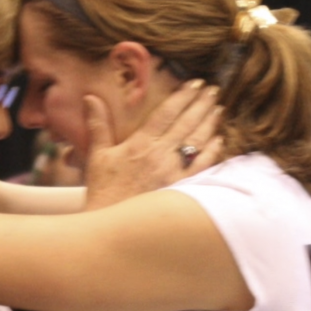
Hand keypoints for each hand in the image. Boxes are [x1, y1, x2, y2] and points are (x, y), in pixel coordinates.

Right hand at [84, 80, 222, 209]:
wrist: (114, 226)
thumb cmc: (103, 191)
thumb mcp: (97, 155)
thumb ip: (97, 125)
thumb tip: (90, 97)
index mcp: (140, 144)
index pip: (167, 113)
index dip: (183, 96)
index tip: (196, 83)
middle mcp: (160, 155)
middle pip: (186, 123)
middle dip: (201, 104)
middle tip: (213, 90)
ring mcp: (174, 172)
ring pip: (198, 141)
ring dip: (210, 122)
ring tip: (218, 108)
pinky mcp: (182, 188)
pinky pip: (203, 166)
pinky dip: (213, 151)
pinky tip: (220, 140)